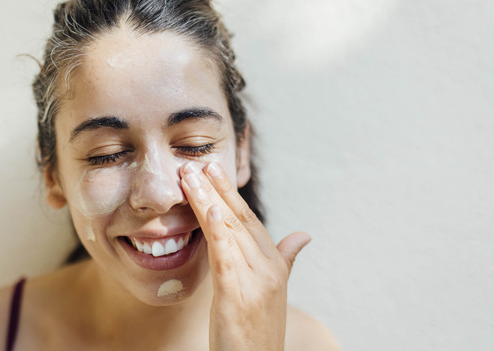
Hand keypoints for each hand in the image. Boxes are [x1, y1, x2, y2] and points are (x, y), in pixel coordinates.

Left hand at [180, 161, 310, 350]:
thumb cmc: (260, 330)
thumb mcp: (274, 291)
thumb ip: (286, 259)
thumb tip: (303, 235)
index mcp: (275, 265)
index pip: (249, 220)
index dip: (230, 193)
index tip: (212, 170)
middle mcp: (268, 269)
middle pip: (238, 220)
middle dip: (215, 190)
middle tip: (195, 164)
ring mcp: (255, 283)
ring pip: (228, 233)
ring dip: (208, 202)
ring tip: (190, 178)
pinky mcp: (237, 298)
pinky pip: (226, 259)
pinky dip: (218, 232)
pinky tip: (210, 211)